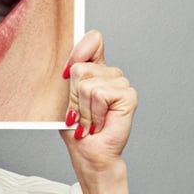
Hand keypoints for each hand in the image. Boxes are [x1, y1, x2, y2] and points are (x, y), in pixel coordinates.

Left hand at [59, 30, 137, 186]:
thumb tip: (68, 66)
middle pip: (81, 67)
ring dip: (83, 109)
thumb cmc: (77, 130)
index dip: (79, 50)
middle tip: (80, 115)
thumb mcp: (65, 99)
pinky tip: (99, 124)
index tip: (66, 72)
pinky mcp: (128, 95)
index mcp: (96, 70)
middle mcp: (110, 73)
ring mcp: (121, 83)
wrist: (90, 153)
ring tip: (89, 122)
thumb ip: (70, 78)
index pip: (94, 40)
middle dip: (73, 95)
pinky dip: (93, 113)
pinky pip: (99, 94)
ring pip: (87, 83)